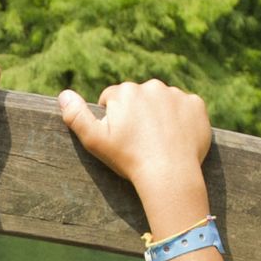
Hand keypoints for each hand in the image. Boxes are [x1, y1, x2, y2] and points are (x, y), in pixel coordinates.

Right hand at [57, 80, 213, 227]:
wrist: (169, 174)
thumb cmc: (129, 159)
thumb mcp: (94, 141)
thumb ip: (76, 116)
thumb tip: (63, 94)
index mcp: (125, 91)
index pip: (112, 100)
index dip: (114, 120)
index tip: (120, 138)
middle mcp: (151, 85)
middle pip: (139, 98)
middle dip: (137, 114)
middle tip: (140, 141)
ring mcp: (176, 94)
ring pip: (162, 102)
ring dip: (160, 115)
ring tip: (159, 141)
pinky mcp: (197, 105)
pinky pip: (186, 107)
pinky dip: (182, 119)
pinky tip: (177, 137)